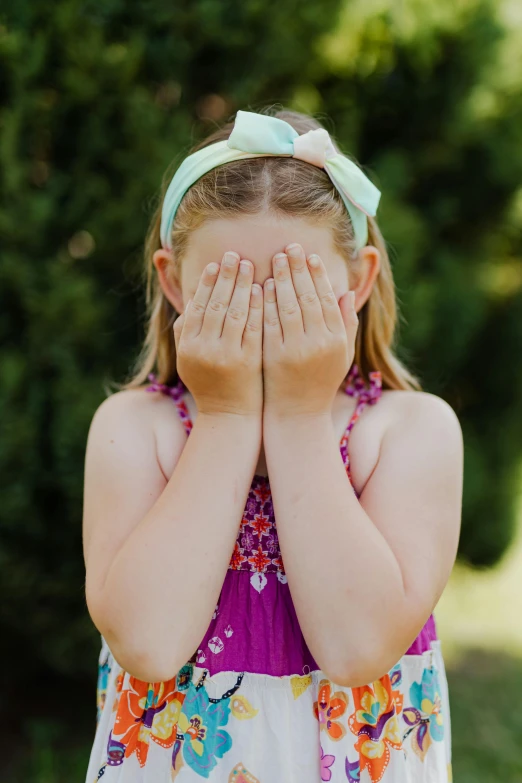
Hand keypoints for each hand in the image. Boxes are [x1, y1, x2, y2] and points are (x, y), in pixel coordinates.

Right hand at [173, 251, 262, 416]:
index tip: (215, 263)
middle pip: (216, 304)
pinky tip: (263, 289)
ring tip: (249, 266)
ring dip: (242, 286)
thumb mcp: (188, 359)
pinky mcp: (248, 361)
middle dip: (225, 277)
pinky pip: (253, 327)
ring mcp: (227, 355)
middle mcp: (204, 349)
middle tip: (234, 255)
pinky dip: (257, 306)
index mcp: (187, 346)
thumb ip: (185, 331)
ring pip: (234, 312)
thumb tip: (190, 299)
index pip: (197, 306)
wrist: (229, 416)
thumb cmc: (210, 384)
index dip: (206, 283)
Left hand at [262, 243, 357, 416]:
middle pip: (307, 297)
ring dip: (280, 280)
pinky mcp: (273, 357)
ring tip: (274, 260)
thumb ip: (346, 324)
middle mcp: (318, 344)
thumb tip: (347, 292)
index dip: (318, 276)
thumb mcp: (342, 355)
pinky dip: (264, 302)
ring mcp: (294, 350)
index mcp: (336, 340)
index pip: (327, 299)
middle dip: (297, 270)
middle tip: (289, 248)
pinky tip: (259, 286)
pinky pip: (268, 323)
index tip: (310, 256)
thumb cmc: (320, 382)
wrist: (297, 414)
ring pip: (287, 307)